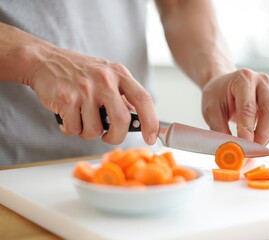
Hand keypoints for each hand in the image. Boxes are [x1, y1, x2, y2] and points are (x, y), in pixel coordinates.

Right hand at [25, 47, 157, 144]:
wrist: (46, 61)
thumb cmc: (80, 72)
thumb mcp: (107, 75)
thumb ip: (123, 95)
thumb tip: (139, 120)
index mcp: (120, 74)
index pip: (144, 99)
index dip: (151, 122)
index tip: (151, 138)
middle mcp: (105, 80)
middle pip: (121, 120)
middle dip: (116, 137)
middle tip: (109, 137)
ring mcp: (85, 89)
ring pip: (95, 130)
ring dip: (88, 132)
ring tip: (82, 118)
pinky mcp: (66, 98)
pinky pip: (75, 129)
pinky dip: (72, 129)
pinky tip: (68, 116)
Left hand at [201, 68, 268, 144]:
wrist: (223, 84)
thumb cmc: (216, 94)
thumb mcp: (210, 110)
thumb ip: (219, 129)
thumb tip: (229, 149)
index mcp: (243, 79)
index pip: (248, 107)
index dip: (247, 129)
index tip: (244, 146)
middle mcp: (261, 82)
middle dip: (263, 134)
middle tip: (252, 151)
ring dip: (267, 136)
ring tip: (252, 149)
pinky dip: (268, 133)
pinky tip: (256, 141)